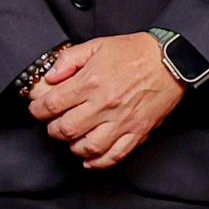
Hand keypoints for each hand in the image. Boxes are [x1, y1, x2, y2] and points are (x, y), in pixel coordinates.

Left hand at [27, 37, 182, 169]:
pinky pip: (115, 155)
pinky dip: (99, 162)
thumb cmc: (134, 52)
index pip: (52, 105)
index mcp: (91, 82)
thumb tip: (50, 77)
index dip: (38, 110)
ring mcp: (122, 121)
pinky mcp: (137, 132)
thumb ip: (68, 60)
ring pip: (88, 147)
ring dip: (74, 146)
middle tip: (54, 124)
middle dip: (53, 129)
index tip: (37, 109)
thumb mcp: (96, 46)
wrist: (170, 60)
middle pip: (66, 129)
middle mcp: (104, 105)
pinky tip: (90, 158)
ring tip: (72, 139)